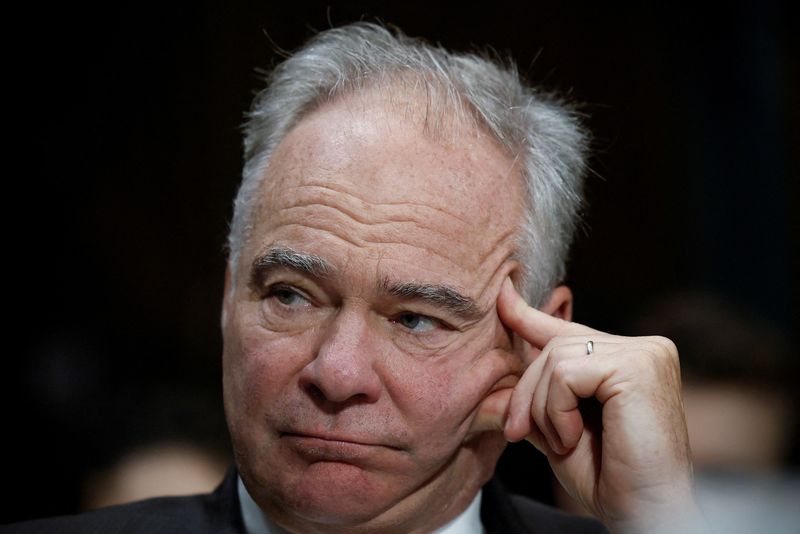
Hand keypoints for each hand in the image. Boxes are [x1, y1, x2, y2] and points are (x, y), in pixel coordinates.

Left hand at [489, 279, 700, 531]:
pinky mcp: (638, 366)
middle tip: (517, 432)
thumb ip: (540, 388)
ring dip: (542, 409)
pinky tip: (573, 436)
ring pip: (554, 359)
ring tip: (563, 441)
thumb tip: (507, 354)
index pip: (568, 331)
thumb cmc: (607, 477)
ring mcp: (645, 353)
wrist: (642, 512)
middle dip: (525, 394)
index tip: (502, 294)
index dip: (528, 315)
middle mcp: (643, 347)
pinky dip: (556, 410)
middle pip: (552, 347)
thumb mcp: (558, 423)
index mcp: (628, 358)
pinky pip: (565, 373)